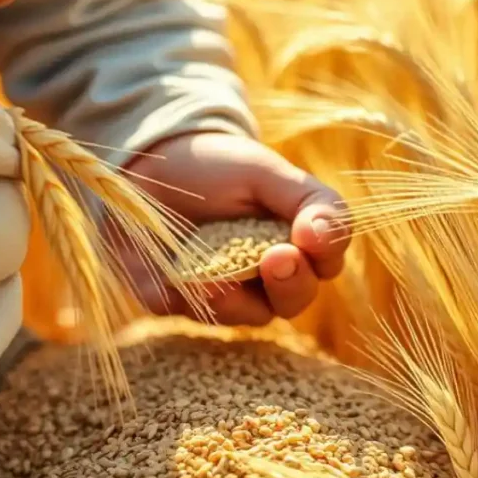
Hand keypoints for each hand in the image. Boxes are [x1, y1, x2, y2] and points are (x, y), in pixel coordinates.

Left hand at [116, 132, 350, 325]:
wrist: (150, 161)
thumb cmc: (218, 165)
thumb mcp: (265, 171)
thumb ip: (306, 199)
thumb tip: (323, 236)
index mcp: (295, 241)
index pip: (327, 262)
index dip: (325, 256)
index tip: (309, 238)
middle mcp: (266, 275)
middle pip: (294, 300)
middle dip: (290, 284)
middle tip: (276, 259)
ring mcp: (225, 292)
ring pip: (246, 316)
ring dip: (235, 299)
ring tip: (214, 274)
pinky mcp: (180, 299)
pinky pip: (187, 312)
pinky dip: (181, 296)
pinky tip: (171, 275)